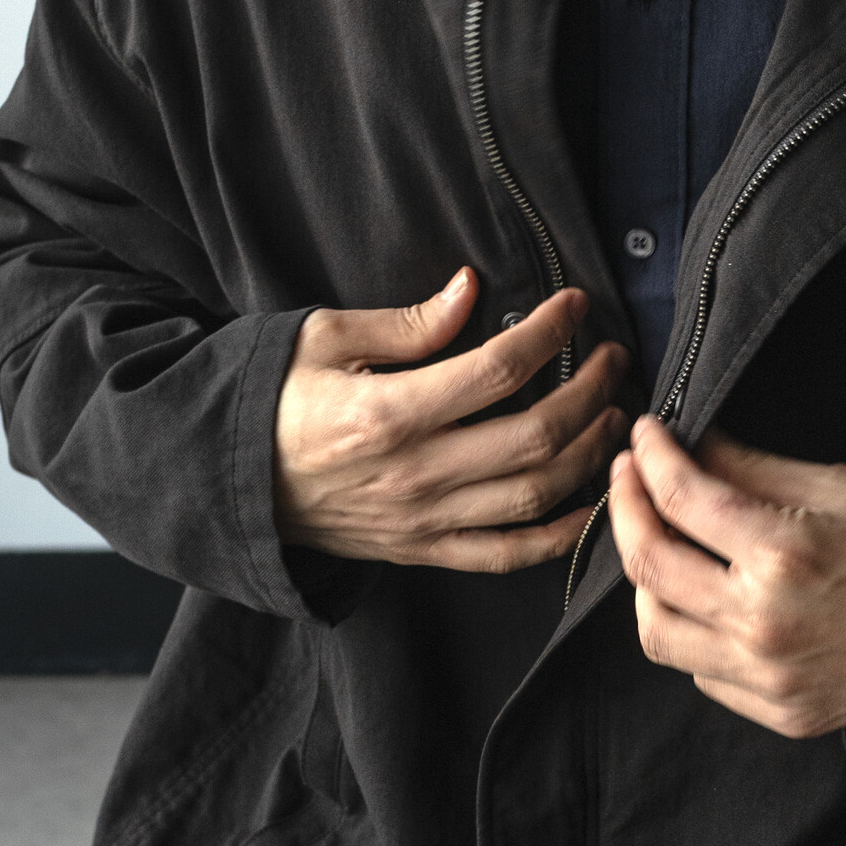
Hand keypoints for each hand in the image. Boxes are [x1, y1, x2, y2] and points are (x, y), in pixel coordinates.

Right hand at [274, 268, 628, 572]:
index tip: (575, 305)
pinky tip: (592, 504)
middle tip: (611, 359)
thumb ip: (404, 323)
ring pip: (535, 495)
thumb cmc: (274, 404)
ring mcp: (423, 520)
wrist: (232, 486)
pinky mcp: (424, 551)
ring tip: (612, 416)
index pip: (498, 369)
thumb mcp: (322, 340)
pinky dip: (560, 537)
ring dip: (589, 454)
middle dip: (591, 391)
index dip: (550, 331)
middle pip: (536, 435)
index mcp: (388, 413)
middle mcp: (416, 473)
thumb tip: (470, 291)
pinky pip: (506, 555)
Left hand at [607, 416, 845, 737]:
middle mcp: (764, 622)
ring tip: (657, 546)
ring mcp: (768, 676)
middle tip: (626, 479)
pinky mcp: (777, 711)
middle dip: (623, 509)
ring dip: (643, 582)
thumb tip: (691, 447)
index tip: (644, 437)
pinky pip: (698, 672)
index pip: (681, 497)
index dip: (650, 458)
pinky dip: (689, 631)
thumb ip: (755, 470)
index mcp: (785, 555)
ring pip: (655, 631)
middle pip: (647, 565)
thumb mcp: (843, 489)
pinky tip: (702, 601)